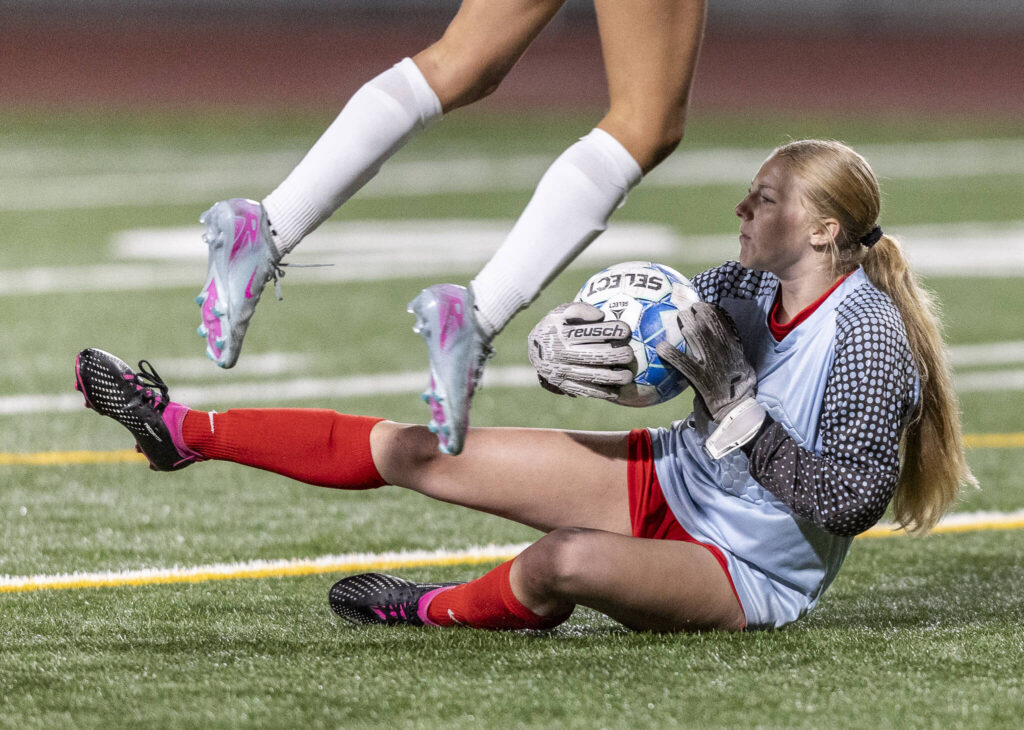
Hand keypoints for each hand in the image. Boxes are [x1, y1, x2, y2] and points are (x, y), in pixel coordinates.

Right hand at [528, 302, 634, 400]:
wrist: (534, 350)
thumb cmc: (556, 327)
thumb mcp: (561, 312)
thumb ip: (580, 310)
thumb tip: (600, 316)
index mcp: (563, 333)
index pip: (592, 332)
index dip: (612, 331)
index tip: (626, 331)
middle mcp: (562, 353)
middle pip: (596, 356)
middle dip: (616, 356)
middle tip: (629, 354)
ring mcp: (562, 371)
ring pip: (593, 376)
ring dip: (613, 378)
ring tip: (628, 376)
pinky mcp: (564, 384)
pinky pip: (585, 390)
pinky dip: (601, 393)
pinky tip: (615, 391)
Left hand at [656, 301, 766, 457]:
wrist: (737, 406)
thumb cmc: (737, 384)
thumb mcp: (739, 361)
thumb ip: (728, 348)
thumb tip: (717, 335)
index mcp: (731, 345)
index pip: (719, 320)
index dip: (706, 309)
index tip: (697, 304)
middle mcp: (721, 350)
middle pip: (704, 322)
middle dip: (692, 312)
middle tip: (683, 310)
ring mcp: (710, 362)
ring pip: (695, 336)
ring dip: (684, 323)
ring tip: (676, 318)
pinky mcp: (700, 377)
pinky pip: (683, 362)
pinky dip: (671, 353)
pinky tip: (660, 347)